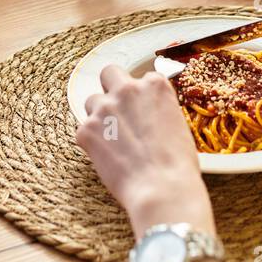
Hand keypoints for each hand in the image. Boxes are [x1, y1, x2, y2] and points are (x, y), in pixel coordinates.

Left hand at [76, 64, 213, 237]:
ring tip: (113, 140)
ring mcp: (104, 108)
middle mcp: (128, 90)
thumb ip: (158, 109)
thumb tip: (146, 115)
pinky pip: (83, 130)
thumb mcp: (177, 124)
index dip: (141, 97)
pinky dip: (92, 142)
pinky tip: (107, 158)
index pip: (142, 79)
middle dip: (111, 87)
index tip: (142, 111)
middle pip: (109, 73)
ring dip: (99, 116)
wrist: (162, 188)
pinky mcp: (86, 130)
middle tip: (117, 110)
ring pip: (92, 101)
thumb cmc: (177, 163)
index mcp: (155, 86)